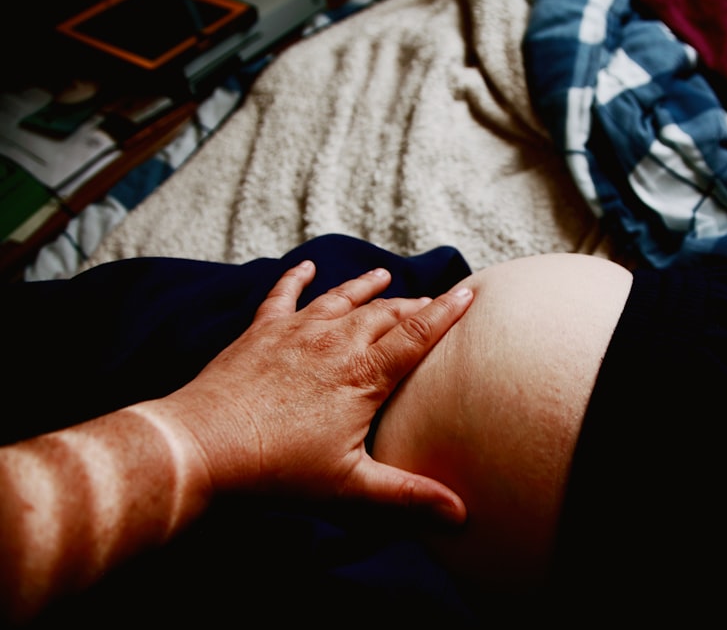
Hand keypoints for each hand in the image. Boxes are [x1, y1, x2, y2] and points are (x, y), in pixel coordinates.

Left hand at [158, 260, 472, 523]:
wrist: (202, 446)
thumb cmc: (277, 470)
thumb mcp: (350, 489)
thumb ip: (408, 496)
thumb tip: (460, 514)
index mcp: (363, 374)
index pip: (416, 335)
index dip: (446, 313)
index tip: (470, 293)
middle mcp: (335, 342)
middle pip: (384, 313)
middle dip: (413, 304)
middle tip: (433, 300)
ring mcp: (296, 332)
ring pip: (341, 299)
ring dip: (365, 286)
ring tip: (384, 275)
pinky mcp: (260, 332)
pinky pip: (283, 295)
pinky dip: (296, 278)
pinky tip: (305, 266)